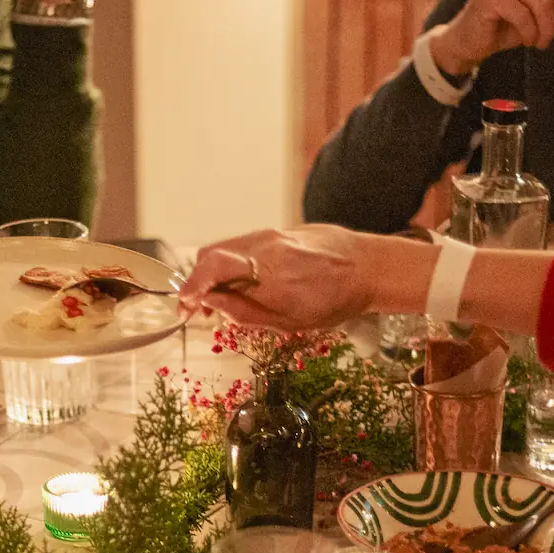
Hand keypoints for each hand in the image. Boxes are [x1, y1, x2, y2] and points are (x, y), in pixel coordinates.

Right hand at [179, 226, 399, 331]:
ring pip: (225, 248)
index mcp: (267, 271)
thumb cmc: (335, 300)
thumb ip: (245, 312)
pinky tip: (243, 284)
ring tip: (222, 298)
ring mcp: (271, 234)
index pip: (211, 267)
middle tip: (199, 308)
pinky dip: (233, 264)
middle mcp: (265, 245)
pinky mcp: (277, 231)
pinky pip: (243, 246)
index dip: (191, 286)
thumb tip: (211, 304)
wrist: (368, 267)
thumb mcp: (288, 321)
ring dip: (214, 273)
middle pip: (210, 255)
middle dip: (197, 281)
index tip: (185, 306)